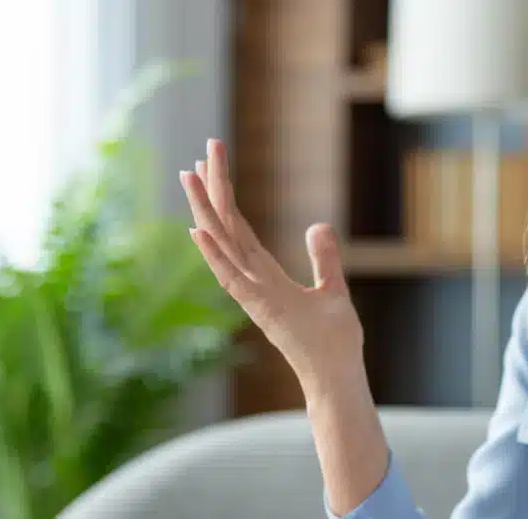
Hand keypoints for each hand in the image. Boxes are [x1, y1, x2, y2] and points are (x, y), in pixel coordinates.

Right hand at [180, 138, 364, 392]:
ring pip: (224, 244)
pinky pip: (231, 276)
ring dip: (207, 210)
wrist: (336, 378)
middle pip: (227, 227)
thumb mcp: (334, 289)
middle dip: (214, 189)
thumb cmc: (334, 341)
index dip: (225, 196)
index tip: (211, 165)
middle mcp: (251, 282)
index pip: (240, 228)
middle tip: (204, 150)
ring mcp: (253, 295)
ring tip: (191, 174)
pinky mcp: (261, 308)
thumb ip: (325, 257)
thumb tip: (318, 224)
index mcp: (264, 276)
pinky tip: (198, 229)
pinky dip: (214, 255)